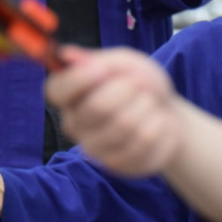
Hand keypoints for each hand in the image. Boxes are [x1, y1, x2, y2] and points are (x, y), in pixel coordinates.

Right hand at [45, 46, 184, 177]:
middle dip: (129, 89)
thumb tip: (67, 55)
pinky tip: (158, 122)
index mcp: (70, 95)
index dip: (79, 80)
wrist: (165, 111)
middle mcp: (75, 124)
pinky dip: (159, 126)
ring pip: (124, 126)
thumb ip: (101, 61)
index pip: (56, 90)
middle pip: (97, 107)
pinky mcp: (119, 165)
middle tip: (142, 84)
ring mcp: (95, 149)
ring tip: (151, 103)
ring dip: (148, 107)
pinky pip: (143, 144)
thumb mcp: (125, 62)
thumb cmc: (139, 83)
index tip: (102, 70)